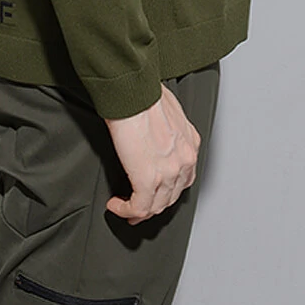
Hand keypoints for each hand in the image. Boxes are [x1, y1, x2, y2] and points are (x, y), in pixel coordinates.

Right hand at [103, 84, 200, 223]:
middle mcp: (184, 160)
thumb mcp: (167, 109)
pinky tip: (115, 206)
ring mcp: (169, 173)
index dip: (167, 190)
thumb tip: (152, 131)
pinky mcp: (148, 180)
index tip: (154, 192)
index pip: (183, 177)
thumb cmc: (143, 93)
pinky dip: (126, 211)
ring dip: (139, 212)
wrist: (133, 93)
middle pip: (171, 196)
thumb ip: (166, 126)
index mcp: (189, 142)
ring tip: (124, 209)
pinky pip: (139, 208)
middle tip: (138, 209)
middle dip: (154, 206)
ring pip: (156, 206)